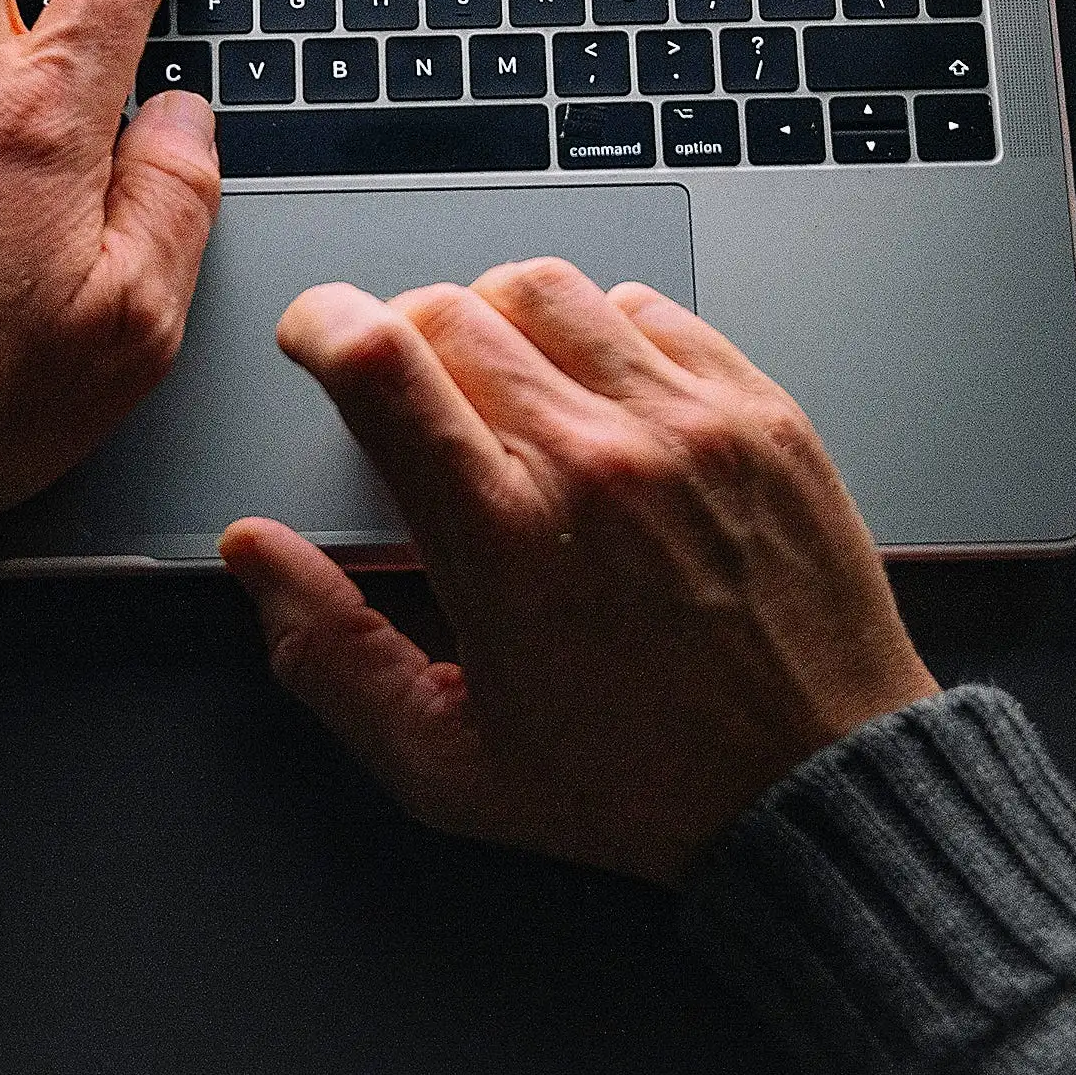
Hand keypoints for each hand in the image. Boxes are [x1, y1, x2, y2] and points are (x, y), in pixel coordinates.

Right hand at [219, 261, 934, 886]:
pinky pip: (651, 310)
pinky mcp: (759, 413)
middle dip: (403, 333)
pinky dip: (604, 332)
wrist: (816, 788)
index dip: (323, 324)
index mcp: (503, 536)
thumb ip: (331, 656)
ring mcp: (687, 424)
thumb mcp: (448, 767)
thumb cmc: (638, 788)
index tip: (316, 337)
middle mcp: (596, 458)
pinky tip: (600, 398)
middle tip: (409, 390)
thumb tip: (259, 557)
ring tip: (503, 384)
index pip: (380, 359)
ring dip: (501, 318)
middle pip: (452, 307)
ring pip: (549, 287)